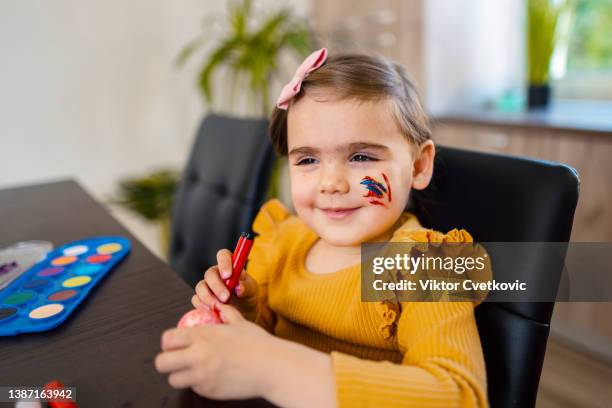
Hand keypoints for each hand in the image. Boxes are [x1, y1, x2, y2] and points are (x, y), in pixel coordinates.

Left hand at [155, 303, 275, 399]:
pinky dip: (199, 384)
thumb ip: (226, 313)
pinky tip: (213, 377)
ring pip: (173, 379)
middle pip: (162, 362)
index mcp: (203, 335)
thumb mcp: (240, 323)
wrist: (271, 366)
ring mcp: (202, 375)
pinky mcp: (209, 390)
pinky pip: (194, 389)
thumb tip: (220, 306)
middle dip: (166, 361)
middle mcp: (198, 355)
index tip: (174, 345)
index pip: (167, 339)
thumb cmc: (258, 344)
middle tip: (176, 361)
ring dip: (181, 375)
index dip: (168, 343)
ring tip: (194, 371)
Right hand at [193, 249, 258, 319]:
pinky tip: (212, 312)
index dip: (224, 262)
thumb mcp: (252, 291)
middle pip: (209, 273)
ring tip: (220, 308)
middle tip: (226, 298)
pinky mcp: (200, 299)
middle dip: (216, 286)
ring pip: (200, 287)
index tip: (228, 275)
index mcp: (230, 265)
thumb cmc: (248, 296)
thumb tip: (238, 287)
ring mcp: (207, 286)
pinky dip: (203, 306)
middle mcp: (216, 273)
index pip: (223, 255)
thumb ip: (246, 287)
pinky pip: (196, 300)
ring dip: (208, 297)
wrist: (243, 313)